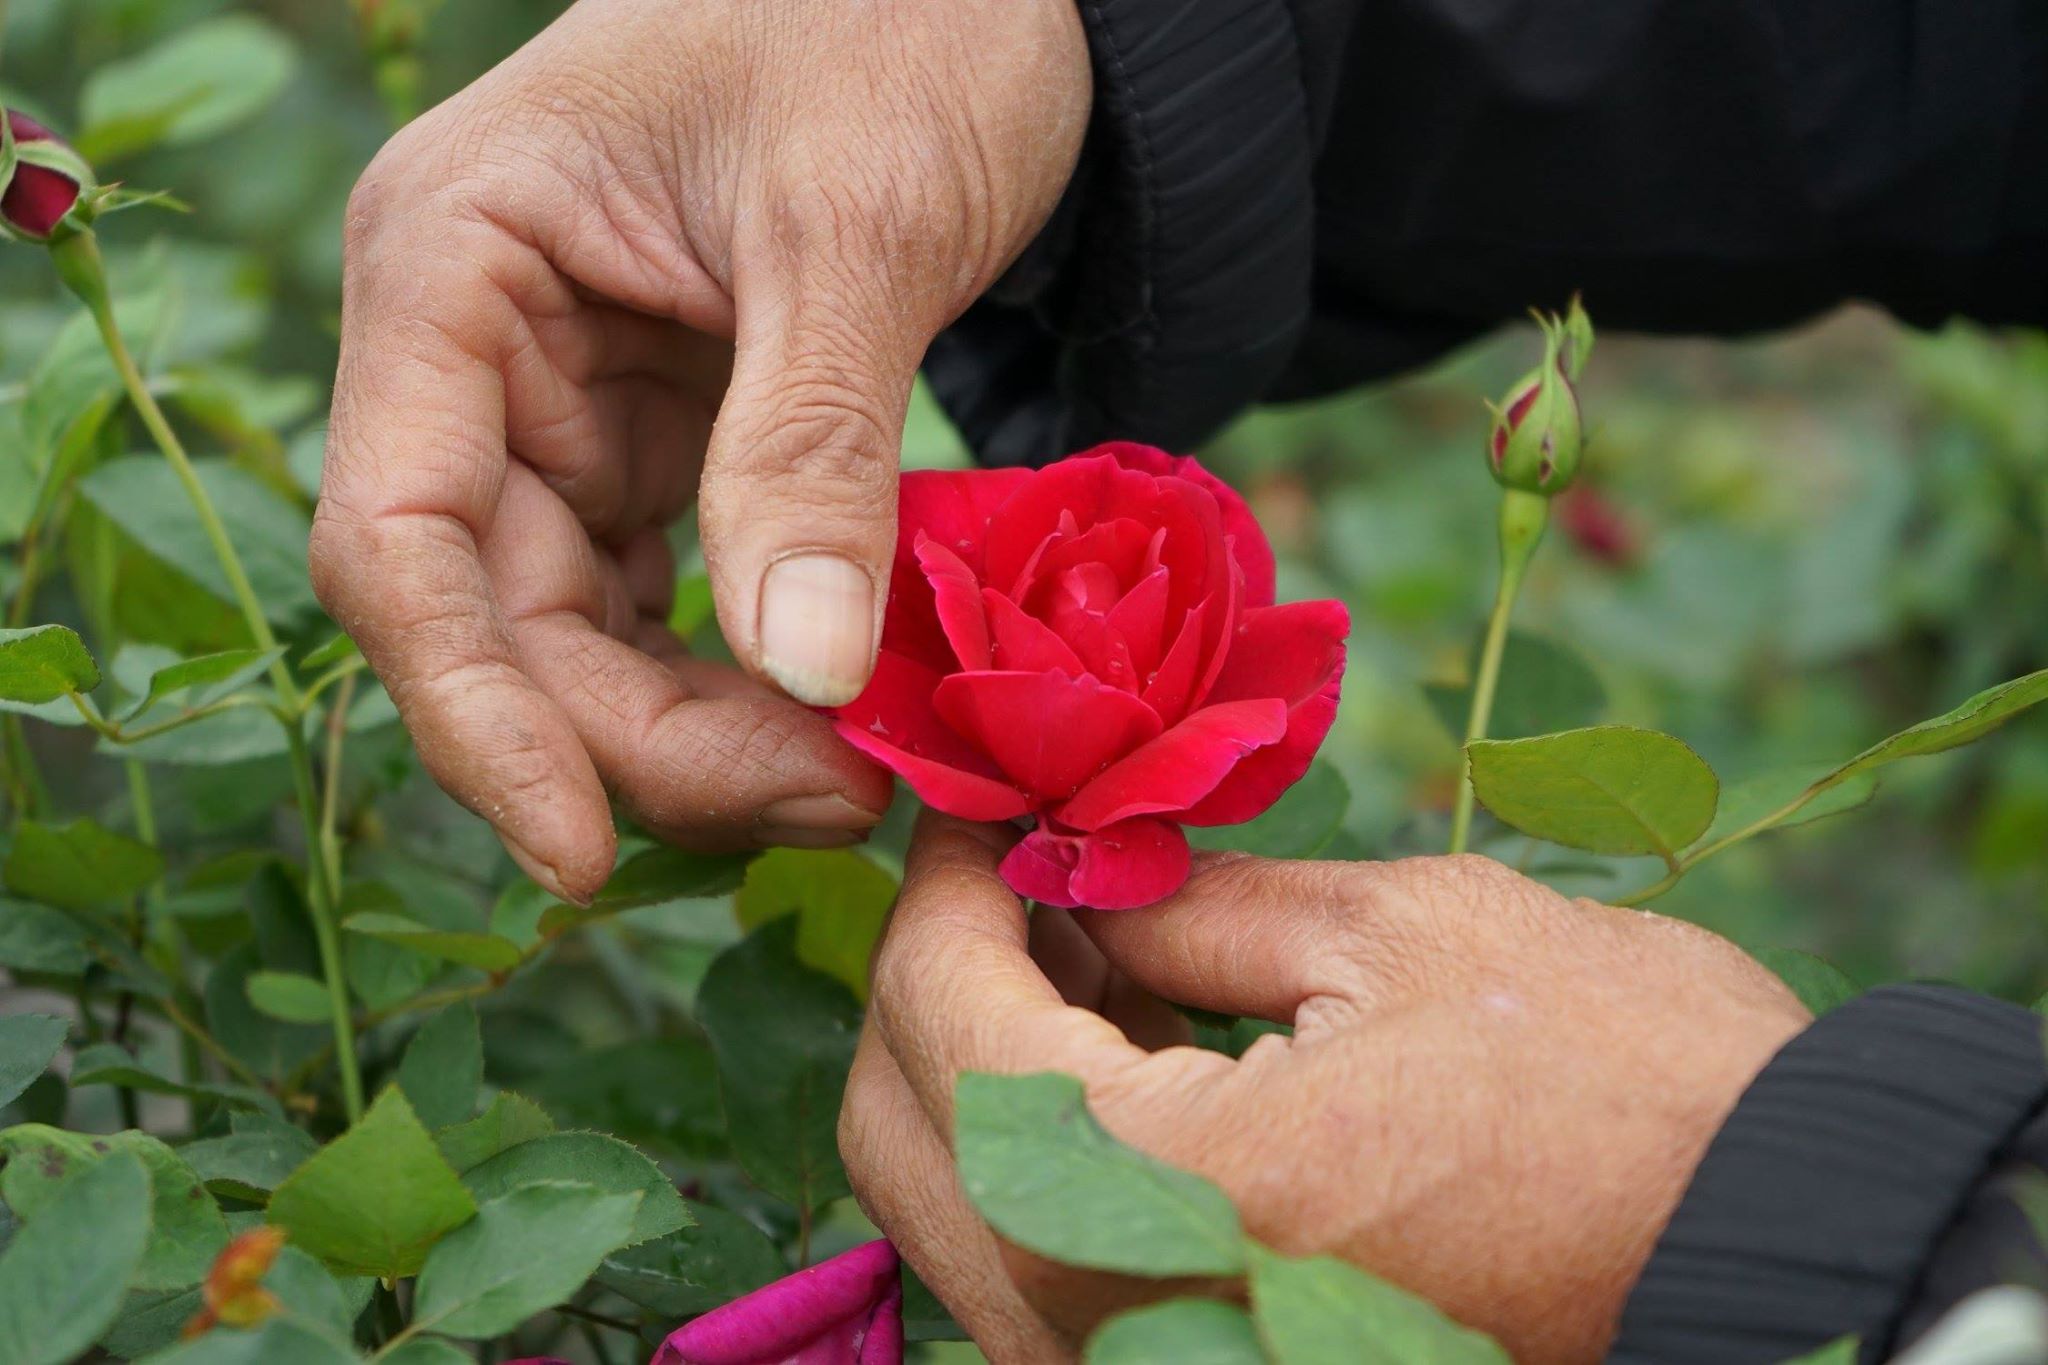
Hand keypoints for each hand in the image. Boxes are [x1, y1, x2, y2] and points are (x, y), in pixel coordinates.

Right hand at [310, 0, 1091, 897]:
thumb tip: (802, 677)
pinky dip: (742, 673)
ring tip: (855, 775)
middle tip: (830, 804)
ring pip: (584, 631)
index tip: (585, 853)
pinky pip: (667, 596)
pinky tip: (834, 715)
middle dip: (650, 741)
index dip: (477, 718)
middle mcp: (481, 346)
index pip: (403, 539)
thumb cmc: (901, 21)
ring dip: (702, 731)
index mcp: (455, 261)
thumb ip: (810, 446)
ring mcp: (568, 397)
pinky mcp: (662, 433)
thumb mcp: (857, 222)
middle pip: (502, 617)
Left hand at [841, 814, 1810, 1363]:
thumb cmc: (1624, 1085)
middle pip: (903, 1132)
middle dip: (940, 976)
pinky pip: (1036, 1267)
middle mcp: (1117, 1324)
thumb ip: (1186, 907)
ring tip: (1084, 939)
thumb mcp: (1397, 935)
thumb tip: (1074, 869)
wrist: (1768, 1250)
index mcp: (1167, 1194)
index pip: (942, 1019)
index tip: (974, 808)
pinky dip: (1045, 1148)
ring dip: (984, 1060)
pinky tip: (1125, 1044)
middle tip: (1023, 867)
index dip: (940, 890)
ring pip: (953, 1210)